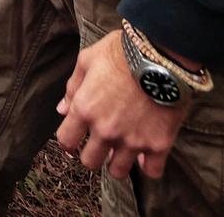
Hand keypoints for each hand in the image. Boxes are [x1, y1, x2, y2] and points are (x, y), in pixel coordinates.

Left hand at [54, 31, 186, 181]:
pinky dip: (149, 166)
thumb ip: (73, 87)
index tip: (77, 136)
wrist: (162, 53)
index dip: (69, 140)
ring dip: (118, 162)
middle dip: (93, 154)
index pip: (66, 140)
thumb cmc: (122, 52)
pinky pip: (152, 171)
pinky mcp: (159, 143)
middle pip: (90, 161)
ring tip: (124, 149)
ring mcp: (132, 139)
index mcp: (85, 109)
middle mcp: (105, 129)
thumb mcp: (88, 60)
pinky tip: (147, 155)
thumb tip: (62, 109)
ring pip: (118, 171)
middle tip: (102, 143)